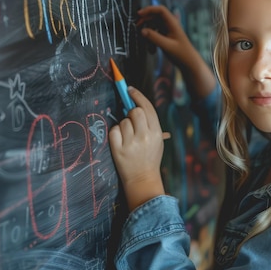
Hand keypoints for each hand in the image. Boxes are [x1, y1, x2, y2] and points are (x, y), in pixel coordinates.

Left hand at [109, 87, 165, 210]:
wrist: (142, 179)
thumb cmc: (149, 157)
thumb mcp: (157, 140)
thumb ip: (149, 123)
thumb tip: (135, 104)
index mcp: (157, 132)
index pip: (147, 107)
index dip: (138, 96)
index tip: (129, 89)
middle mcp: (145, 137)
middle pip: (134, 112)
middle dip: (130, 112)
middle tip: (129, 119)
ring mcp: (132, 144)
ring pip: (123, 122)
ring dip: (123, 126)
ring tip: (128, 138)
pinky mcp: (119, 150)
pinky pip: (113, 131)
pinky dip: (115, 134)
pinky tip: (120, 141)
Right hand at [137, 5, 215, 100]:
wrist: (188, 63)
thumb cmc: (181, 54)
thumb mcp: (167, 46)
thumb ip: (154, 38)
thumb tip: (142, 31)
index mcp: (173, 23)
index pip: (160, 10)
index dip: (149, 9)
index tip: (139, 14)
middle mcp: (170, 25)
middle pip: (154, 16)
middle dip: (145, 21)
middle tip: (136, 27)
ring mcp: (167, 30)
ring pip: (153, 26)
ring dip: (147, 34)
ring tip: (147, 45)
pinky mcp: (165, 36)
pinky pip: (154, 34)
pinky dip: (151, 41)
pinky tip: (152, 51)